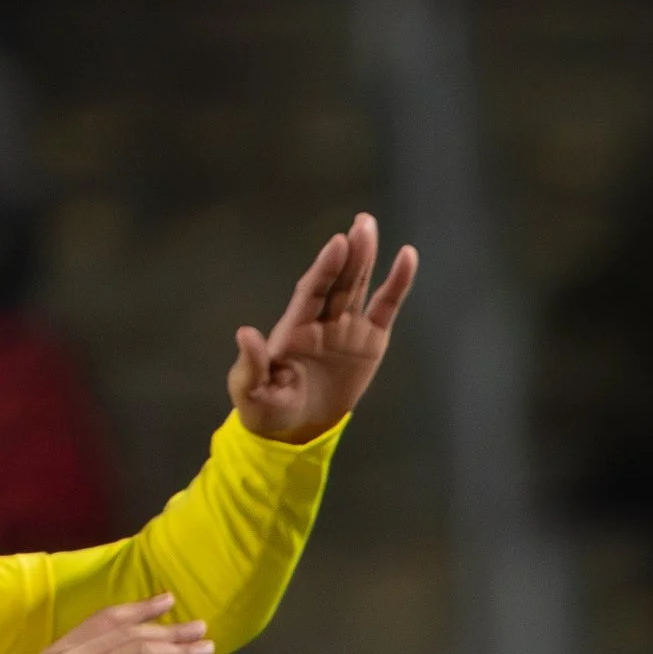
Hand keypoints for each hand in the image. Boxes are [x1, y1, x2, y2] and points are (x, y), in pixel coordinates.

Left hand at [229, 215, 418, 445]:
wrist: (296, 429)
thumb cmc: (269, 408)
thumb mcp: (252, 393)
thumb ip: (251, 365)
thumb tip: (245, 333)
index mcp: (295, 328)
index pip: (312, 292)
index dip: (324, 269)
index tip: (336, 245)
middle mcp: (323, 319)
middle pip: (338, 281)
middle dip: (350, 255)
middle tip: (362, 224)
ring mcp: (348, 326)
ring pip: (359, 285)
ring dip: (366, 257)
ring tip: (370, 228)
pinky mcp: (371, 340)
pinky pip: (385, 307)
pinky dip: (397, 284)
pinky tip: (407, 257)